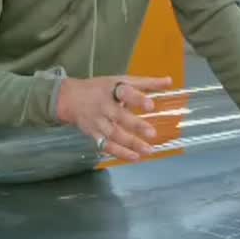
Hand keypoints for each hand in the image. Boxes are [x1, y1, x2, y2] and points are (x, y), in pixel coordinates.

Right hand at [55, 75, 172, 160]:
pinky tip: (135, 157)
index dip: (137, 98)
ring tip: (148, 150)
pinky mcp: (93, 134)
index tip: (150, 105)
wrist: (70, 98)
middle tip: (152, 133)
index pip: (125, 92)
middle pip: (119, 116)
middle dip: (136, 125)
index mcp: (112, 89)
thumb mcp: (122, 80)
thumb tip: (169, 81)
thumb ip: (146, 83)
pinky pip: (106, 145)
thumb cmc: (101, 88)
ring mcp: (97, 121)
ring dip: (131, 143)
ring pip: (114, 134)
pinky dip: (120, 153)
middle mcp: (104, 106)